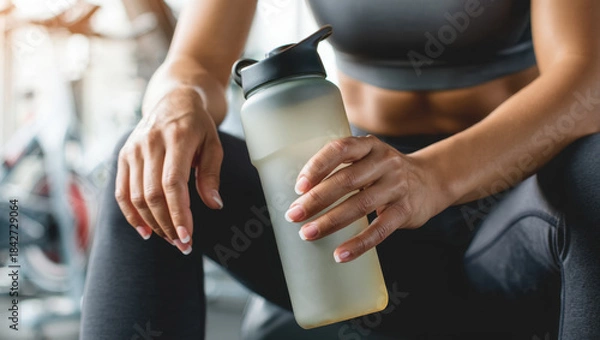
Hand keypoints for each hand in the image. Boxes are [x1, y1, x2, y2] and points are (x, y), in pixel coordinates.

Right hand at [115, 86, 223, 253]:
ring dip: (152, 224)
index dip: (178, 213)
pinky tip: (146, 231)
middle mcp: (149, 144)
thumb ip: (211, 175)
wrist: (173, 101)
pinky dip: (131, 215)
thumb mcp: (213, 144)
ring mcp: (133, 150)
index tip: (187, 236)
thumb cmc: (198, 126)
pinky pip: (121, 192)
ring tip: (170, 239)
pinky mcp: (123, 156)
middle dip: (167, 224)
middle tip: (183, 244)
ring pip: (136, 197)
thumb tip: (214, 205)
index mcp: (176, 138)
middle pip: (152, 194)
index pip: (172, 183)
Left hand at [284, 135, 448, 262]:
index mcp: (369, 145)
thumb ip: (342, 167)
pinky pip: (380, 229)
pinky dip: (358, 244)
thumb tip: (301, 193)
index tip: (298, 186)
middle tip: (293, 215)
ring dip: (330, 221)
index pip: (340, 149)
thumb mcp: (368, 158)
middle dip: (316, 199)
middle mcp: (384, 162)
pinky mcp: (405, 210)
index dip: (317, 167)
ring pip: (360, 205)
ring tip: (308, 233)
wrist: (431, 181)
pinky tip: (340, 254)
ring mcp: (397, 186)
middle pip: (346, 180)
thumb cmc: (385, 172)